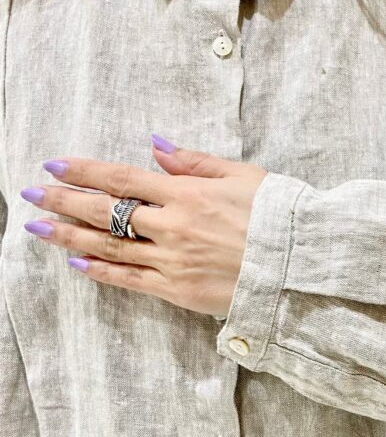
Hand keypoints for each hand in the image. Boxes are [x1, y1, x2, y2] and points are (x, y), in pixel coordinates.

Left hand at [20, 134, 267, 318]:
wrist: (302, 265)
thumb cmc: (279, 215)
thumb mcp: (244, 176)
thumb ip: (196, 162)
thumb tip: (155, 146)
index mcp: (188, 193)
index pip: (124, 178)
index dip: (86, 170)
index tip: (54, 165)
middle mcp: (172, 225)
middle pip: (106, 211)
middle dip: (64, 200)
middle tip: (30, 194)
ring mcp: (172, 260)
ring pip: (109, 246)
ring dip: (69, 235)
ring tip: (37, 228)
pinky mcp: (178, 290)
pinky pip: (130, 280)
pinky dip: (101, 271)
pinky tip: (76, 262)